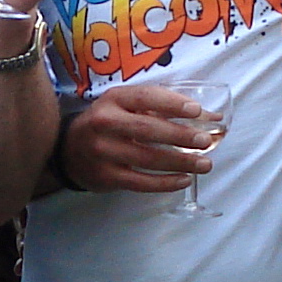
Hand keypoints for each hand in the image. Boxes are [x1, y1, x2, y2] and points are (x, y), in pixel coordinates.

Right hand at [57, 83, 222, 193]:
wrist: (70, 150)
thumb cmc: (108, 123)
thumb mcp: (126, 106)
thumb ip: (163, 108)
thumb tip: (211, 117)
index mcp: (113, 99)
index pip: (145, 98)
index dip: (171, 104)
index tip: (196, 111)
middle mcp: (105, 123)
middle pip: (147, 130)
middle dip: (180, 136)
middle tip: (205, 141)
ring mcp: (103, 152)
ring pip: (147, 159)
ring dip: (180, 162)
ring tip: (204, 164)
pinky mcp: (106, 176)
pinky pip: (140, 182)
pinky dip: (165, 183)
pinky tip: (183, 180)